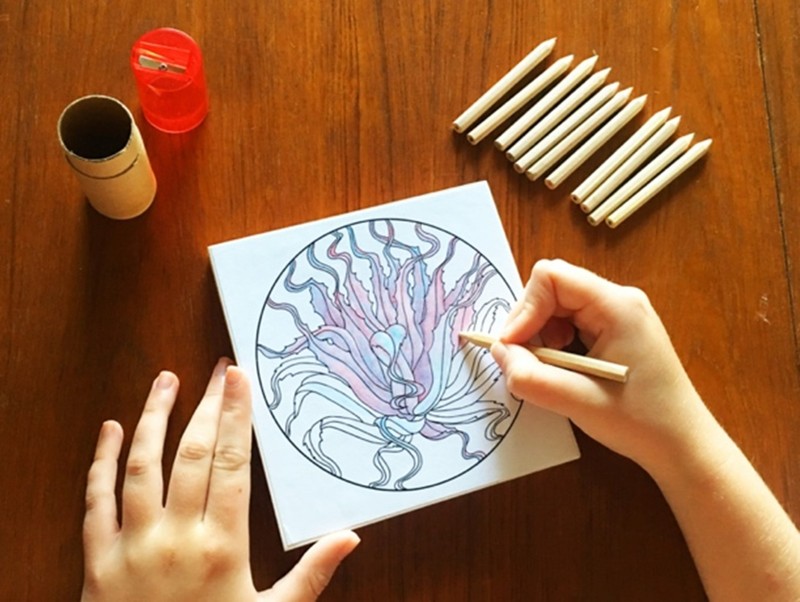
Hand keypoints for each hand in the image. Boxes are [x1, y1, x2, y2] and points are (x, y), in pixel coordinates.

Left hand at [81, 358, 359, 601]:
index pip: (232, 464)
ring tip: (166, 381)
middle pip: (192, 455)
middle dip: (207, 406)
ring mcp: (132, 546)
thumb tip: (350, 537)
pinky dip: (100, 462)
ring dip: (153, 418)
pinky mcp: (97, 560)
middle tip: (217, 370)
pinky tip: (111, 429)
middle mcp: (176, 538)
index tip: (239, 380)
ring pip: (141, 466)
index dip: (237, 416)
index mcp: (222, 547)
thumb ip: (310, 575)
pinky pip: (94, 501)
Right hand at [491, 259, 717, 474]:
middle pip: (553, 289)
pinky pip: (572, 323)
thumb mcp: (577, 402)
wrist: (684, 446)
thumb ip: (530, 377)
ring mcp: (621, 315)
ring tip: (550, 371)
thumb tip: (498, 352)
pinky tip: (565, 372)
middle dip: (530, 324)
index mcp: (617, 306)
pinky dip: (556, 345)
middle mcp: (620, 300)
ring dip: (542, 336)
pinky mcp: (617, 331)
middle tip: (526, 363)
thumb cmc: (641, 423)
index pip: (552, 277)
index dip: (524, 308)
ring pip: (559, 307)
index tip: (512, 346)